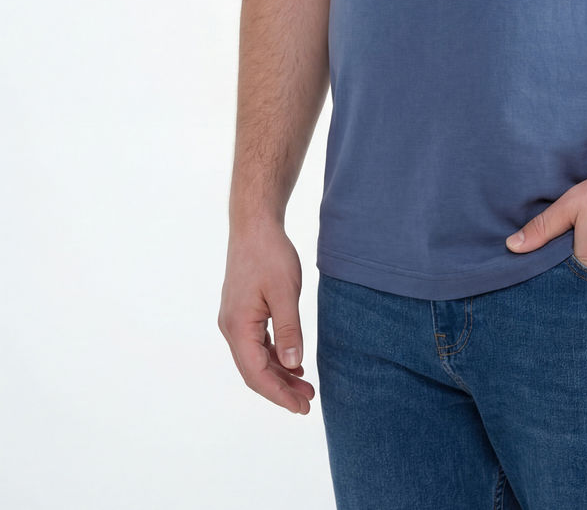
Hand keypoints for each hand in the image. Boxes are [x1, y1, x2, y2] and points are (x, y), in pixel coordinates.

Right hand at [218, 219, 315, 413]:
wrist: (254, 225)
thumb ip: (289, 329)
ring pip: (256, 358)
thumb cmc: (270, 255)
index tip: (301, 407)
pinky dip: (274, 356)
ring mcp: (235, 320)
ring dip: (279, 374)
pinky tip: (293, 363)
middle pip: (255, 370)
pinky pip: (257, 344)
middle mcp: (231, 328)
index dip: (279, 394)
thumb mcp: (285, 292)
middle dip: (280, 389)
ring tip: (306, 386)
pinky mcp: (242, 312)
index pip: (256, 373)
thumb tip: (293, 365)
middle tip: (308, 402)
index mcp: (238, 327)